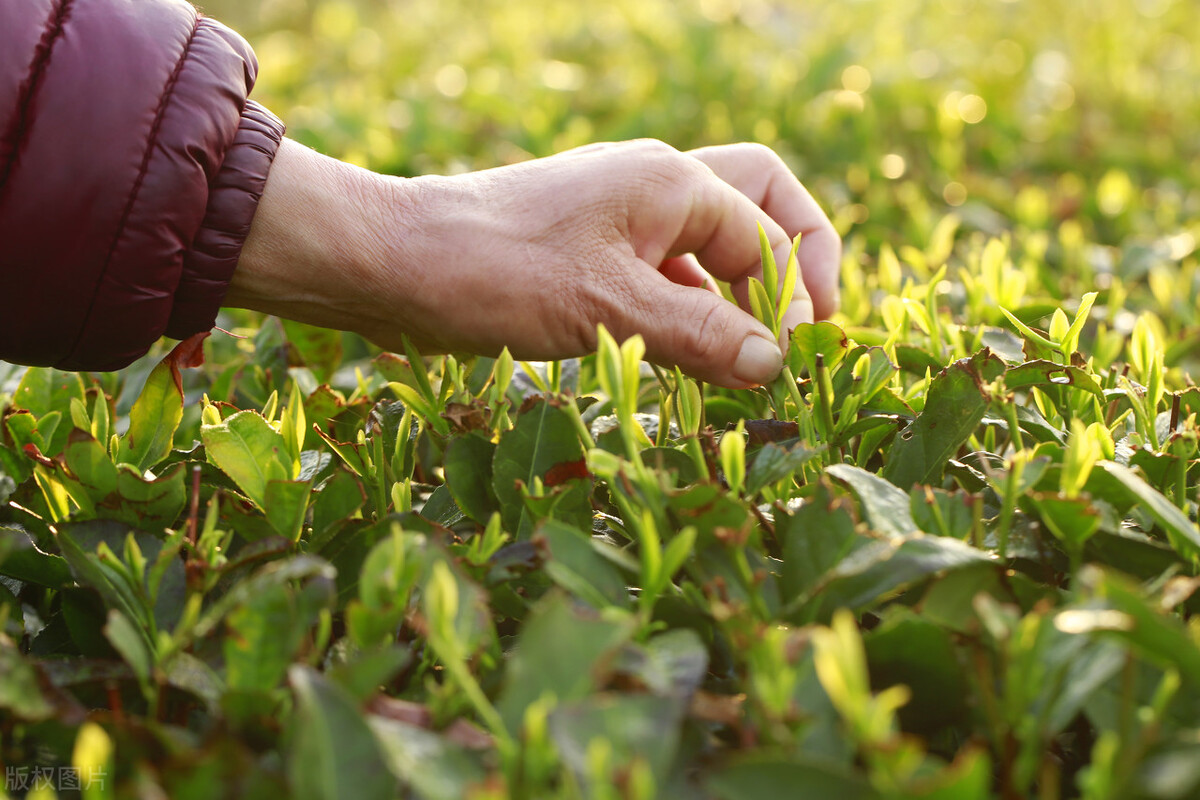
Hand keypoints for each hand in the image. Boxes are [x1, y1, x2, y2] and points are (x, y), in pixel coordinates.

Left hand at [228, 138, 839, 387]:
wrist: (393, 263)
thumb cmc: (497, 272)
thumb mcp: (609, 309)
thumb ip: (702, 335)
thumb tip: (775, 364)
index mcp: (672, 182)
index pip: (772, 234)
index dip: (795, 298)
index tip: (786, 363)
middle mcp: (653, 187)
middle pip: (759, 204)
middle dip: (795, 261)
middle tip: (808, 326)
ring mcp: (618, 217)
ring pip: (709, 246)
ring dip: (739, 295)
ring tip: (746, 361)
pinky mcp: (588, 253)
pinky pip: (663, 274)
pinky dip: (688, 311)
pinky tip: (682, 359)